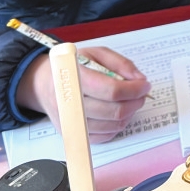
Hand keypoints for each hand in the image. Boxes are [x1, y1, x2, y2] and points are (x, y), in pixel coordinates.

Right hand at [16, 46, 150, 142]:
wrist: (44, 83)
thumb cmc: (74, 67)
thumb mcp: (96, 53)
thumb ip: (120, 63)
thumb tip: (139, 79)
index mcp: (75, 79)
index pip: (111, 90)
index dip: (134, 89)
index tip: (145, 85)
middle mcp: (70, 103)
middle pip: (114, 111)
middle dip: (135, 102)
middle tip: (141, 94)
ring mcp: (70, 122)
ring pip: (112, 126)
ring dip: (129, 114)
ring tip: (131, 102)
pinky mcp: (72, 134)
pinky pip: (104, 137)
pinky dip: (117, 126)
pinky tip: (118, 113)